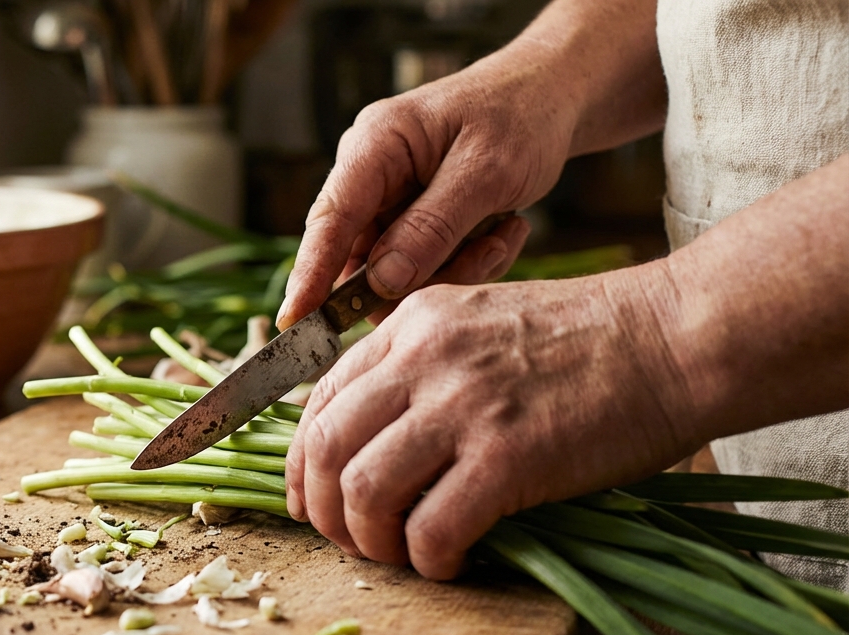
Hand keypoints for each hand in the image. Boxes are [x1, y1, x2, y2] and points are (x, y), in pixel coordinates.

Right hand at [276, 49, 579, 329]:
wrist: (551, 97)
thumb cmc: (520, 115)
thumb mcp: (485, 171)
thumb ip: (432, 227)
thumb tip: (382, 282)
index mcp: (375, 146)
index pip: (330, 219)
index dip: (311, 275)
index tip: (297, 323)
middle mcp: (371, 176)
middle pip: (362, 259)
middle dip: (420, 278)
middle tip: (483, 259)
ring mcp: (391, 202)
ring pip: (397, 273)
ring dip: (455, 270)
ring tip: (504, 236)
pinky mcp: (414, 222)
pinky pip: (425, 268)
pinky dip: (467, 263)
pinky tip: (504, 231)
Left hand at [284, 267, 699, 578]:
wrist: (676, 337)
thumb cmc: (589, 340)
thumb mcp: (481, 322)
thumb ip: (421, 367)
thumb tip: (372, 442)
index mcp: (412, 323)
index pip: (317, 399)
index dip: (302, 464)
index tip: (313, 501)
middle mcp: (423, 358)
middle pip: (325, 448)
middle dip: (322, 511)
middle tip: (351, 542)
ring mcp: (463, 405)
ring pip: (364, 492)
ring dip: (371, 543)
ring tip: (402, 556)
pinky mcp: (508, 456)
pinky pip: (430, 528)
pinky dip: (428, 560)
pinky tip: (452, 563)